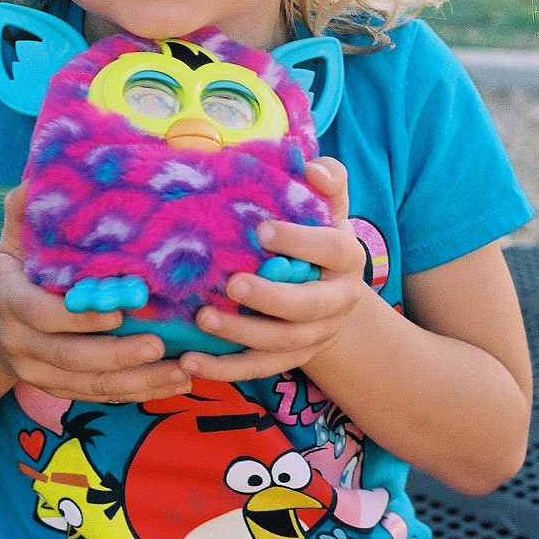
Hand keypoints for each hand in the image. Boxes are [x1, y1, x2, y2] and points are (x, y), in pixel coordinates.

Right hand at [0, 182, 191, 402]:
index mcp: (10, 301)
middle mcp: (21, 343)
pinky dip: (139, 394)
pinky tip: (176, 384)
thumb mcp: (13, 240)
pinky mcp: (60, 390)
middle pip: (70, 357)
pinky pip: (101, 397)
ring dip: (138, 381)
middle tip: (161, 346)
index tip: (120, 311)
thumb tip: (36, 179)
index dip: (80, 317)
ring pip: (90, 385)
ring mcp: (39, 373)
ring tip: (183, 371)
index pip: (42, 315)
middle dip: (118, 355)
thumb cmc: (17, 273)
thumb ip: (25, 212)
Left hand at [181, 156, 364, 383]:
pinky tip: (190, 362)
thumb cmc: (317, 239)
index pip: (332, 249)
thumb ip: (326, 181)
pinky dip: (224, 369)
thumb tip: (311, 169)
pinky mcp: (290, 359)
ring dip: (241, 333)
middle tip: (232, 284)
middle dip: (270, 298)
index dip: (301, 242)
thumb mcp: (328, 207)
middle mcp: (337, 302)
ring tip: (202, 318)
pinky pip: (257, 369)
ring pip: (281, 342)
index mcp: (347, 258)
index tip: (262, 231)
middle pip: (308, 307)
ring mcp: (315, 335)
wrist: (331, 297)